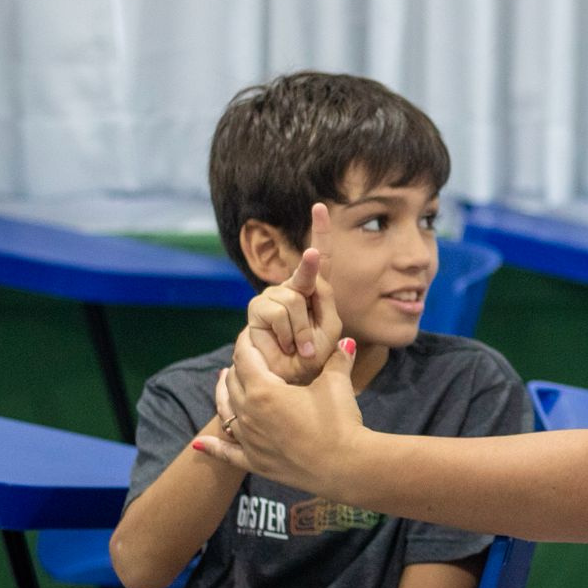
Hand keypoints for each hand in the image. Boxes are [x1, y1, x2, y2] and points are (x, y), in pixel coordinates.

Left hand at [197, 327, 365, 490]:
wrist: (345, 466)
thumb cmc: (339, 421)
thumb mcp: (337, 384)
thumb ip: (337, 359)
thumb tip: (344, 341)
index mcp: (263, 390)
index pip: (245, 358)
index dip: (247, 342)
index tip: (251, 333)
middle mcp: (248, 414)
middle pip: (233, 383)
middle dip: (239, 366)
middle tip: (249, 357)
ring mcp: (249, 440)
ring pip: (226, 412)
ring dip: (224, 395)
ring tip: (225, 382)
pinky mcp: (255, 462)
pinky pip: (227, 453)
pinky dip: (213, 446)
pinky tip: (199, 444)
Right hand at [246, 202, 342, 385]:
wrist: (291, 380)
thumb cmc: (314, 356)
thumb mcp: (330, 326)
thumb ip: (325, 296)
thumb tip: (312, 259)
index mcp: (315, 291)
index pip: (321, 258)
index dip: (320, 232)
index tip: (319, 206)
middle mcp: (292, 289)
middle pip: (307, 269)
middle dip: (312, 273)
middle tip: (317, 306)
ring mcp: (273, 297)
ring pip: (293, 298)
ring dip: (301, 329)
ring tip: (299, 347)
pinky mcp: (257, 310)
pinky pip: (277, 311)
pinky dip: (288, 333)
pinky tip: (285, 346)